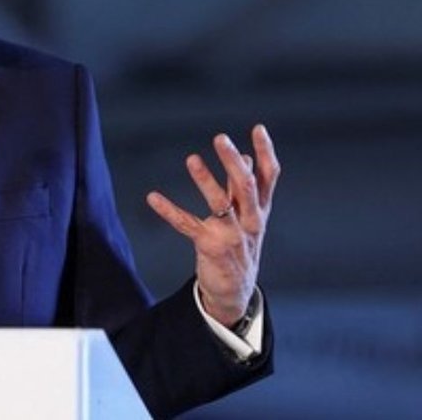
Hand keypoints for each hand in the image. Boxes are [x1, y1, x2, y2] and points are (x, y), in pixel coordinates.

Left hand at [146, 124, 279, 326]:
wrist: (235, 291)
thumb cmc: (241, 246)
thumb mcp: (249, 217)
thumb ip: (246, 188)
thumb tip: (246, 156)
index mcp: (260, 210)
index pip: (269, 177)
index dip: (266, 152)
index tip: (258, 128)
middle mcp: (250, 221)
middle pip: (246, 186)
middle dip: (233, 162)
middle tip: (220, 138)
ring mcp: (231, 234)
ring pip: (219, 202)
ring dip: (205, 180)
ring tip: (191, 159)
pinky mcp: (209, 246)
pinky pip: (186, 224)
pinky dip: (169, 210)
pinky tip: (152, 197)